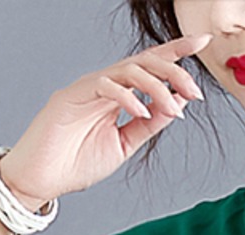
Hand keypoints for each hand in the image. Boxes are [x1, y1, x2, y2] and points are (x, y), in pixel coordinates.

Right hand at [0, 33, 212, 210]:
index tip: (202, 43)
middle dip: (173, 69)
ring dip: (155, 86)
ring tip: (174, 107)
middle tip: (194, 91)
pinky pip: (104, 87)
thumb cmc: (76, 164)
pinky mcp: (70, 97)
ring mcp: (86, 88)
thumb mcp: (124, 145)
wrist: (42, 181)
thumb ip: (148, 125)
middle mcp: (103, 85)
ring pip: (127, 70)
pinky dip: (126, 98)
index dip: (175, 51)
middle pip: (143, 62)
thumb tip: (176, 106)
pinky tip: (141, 113)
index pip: (149, 66)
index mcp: (116, 94)